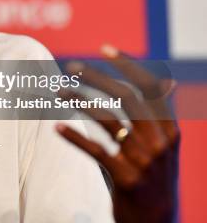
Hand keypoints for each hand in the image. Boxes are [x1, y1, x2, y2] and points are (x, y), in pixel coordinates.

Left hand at [55, 45, 179, 222]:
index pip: (150, 88)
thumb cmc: (154, 178)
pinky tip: (56, 128)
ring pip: (107, 120)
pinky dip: (74, 138)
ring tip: (58, 92)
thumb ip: (158, 118)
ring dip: (80, 101)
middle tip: (73, 67)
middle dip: (98, 78)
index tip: (105, 48)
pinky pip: (96, 151)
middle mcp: (160, 143)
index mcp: (170, 131)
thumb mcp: (164, 146)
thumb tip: (162, 82)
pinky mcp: (126, 178)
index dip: (128, 65)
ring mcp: (144, 161)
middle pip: (126, 98)